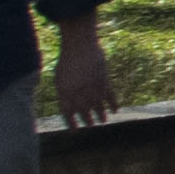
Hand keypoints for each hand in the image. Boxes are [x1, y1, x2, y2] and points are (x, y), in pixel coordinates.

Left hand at [50, 18, 118, 132]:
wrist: (79, 43)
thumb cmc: (67, 58)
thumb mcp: (59, 76)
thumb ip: (63, 91)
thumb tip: (69, 105)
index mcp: (64, 90)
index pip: (68, 112)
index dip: (71, 122)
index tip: (75, 130)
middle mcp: (77, 91)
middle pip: (83, 110)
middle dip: (87, 119)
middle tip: (91, 125)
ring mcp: (91, 85)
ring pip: (97, 105)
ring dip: (100, 114)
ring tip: (102, 121)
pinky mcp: (103, 79)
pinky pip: (110, 95)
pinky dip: (113, 103)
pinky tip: (115, 110)